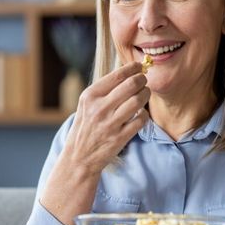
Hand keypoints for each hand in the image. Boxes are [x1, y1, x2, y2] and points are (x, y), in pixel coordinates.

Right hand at [61, 61, 149, 176]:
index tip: (139, 67)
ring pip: (138, 100)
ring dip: (146, 94)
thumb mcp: (86, 104)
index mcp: (90, 96)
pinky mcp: (119, 138)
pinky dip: (144, 114)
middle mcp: (99, 108)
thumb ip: (104, 89)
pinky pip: (141, 119)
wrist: (78, 157)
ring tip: (145, 94)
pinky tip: (140, 113)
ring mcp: (110, 124)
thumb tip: (127, 72)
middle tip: (144, 81)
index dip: (133, 68)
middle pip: (131, 85)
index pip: (117, 75)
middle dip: (142, 80)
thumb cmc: (85, 127)